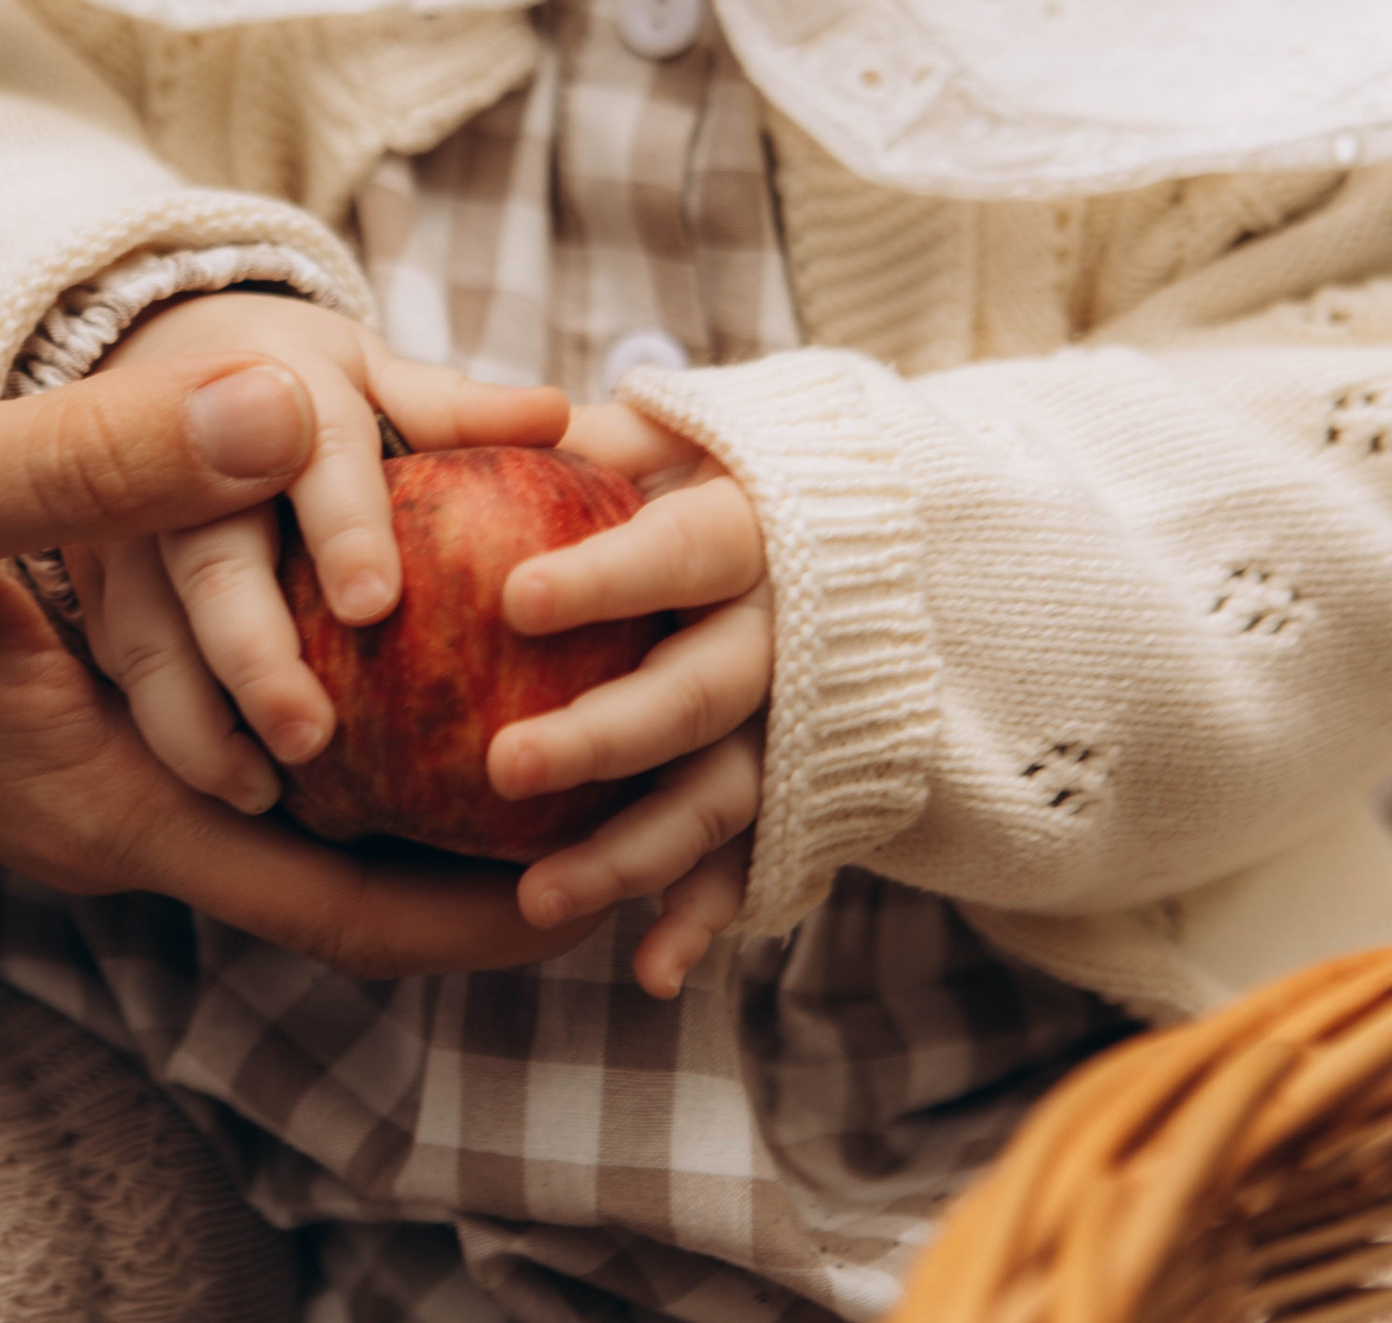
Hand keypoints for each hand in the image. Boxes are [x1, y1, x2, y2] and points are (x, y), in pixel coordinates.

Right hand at [0, 357, 595, 977]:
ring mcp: (79, 766)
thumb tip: (291, 410)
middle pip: (337, 870)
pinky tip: (390, 630)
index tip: (622, 889)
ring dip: (416, 772)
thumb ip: (95, 461)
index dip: (481, 919)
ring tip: (554, 702)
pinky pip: (229, 733)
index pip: (332, 909)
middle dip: (482, 850)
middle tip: (636, 782)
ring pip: (290, 803)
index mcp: (97, 797)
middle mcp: (105, 807)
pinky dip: (324, 706)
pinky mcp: (55, 711)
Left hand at [493, 402, 773, 997]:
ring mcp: (802, 722)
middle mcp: (788, 633)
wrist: (895, 547)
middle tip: (503, 764)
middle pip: (702, 690)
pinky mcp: (804, 791)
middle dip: (607, 735)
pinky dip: (709, 919)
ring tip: (539, 899)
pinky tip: (650, 971)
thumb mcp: (684, 437)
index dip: (607, 575)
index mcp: (755, 530)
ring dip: (638, 852)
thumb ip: (602, 442)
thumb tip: (496, 420)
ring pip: (724, 795)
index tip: (516, 599)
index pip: (682, 549)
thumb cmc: (735, 480)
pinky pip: (758, 864)